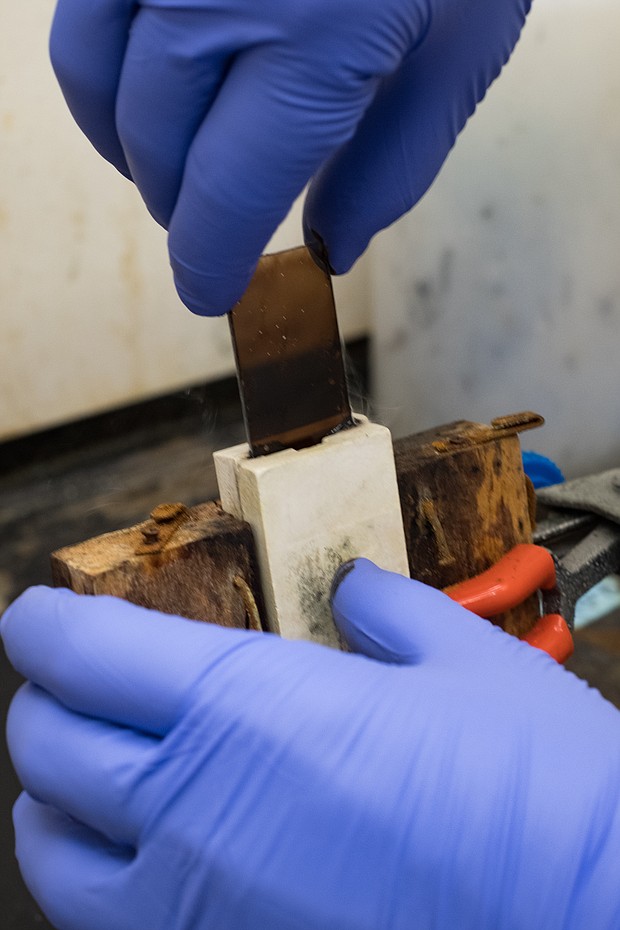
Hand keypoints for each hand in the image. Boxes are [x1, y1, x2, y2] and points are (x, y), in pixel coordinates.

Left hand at [4, 559, 619, 929]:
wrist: (599, 929)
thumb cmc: (543, 796)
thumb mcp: (467, 667)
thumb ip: (391, 615)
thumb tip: (355, 592)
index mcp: (247, 712)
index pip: (81, 652)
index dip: (45, 621)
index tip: (45, 611)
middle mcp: (195, 817)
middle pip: (46, 746)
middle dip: (48, 699)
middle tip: (80, 679)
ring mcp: (198, 917)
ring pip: (50, 859)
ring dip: (54, 802)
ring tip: (91, 775)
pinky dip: (101, 888)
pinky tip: (149, 863)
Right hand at [49, 0, 530, 313]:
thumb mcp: (463, 46)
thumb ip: (392, 166)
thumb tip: (331, 246)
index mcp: (309, 35)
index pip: (223, 197)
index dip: (208, 261)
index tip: (209, 290)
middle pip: (154, 147)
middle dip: (179, 204)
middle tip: (212, 219)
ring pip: (93, 79)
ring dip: (128, 144)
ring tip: (171, 161)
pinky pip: (80, 5)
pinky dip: (105, 61)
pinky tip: (149, 76)